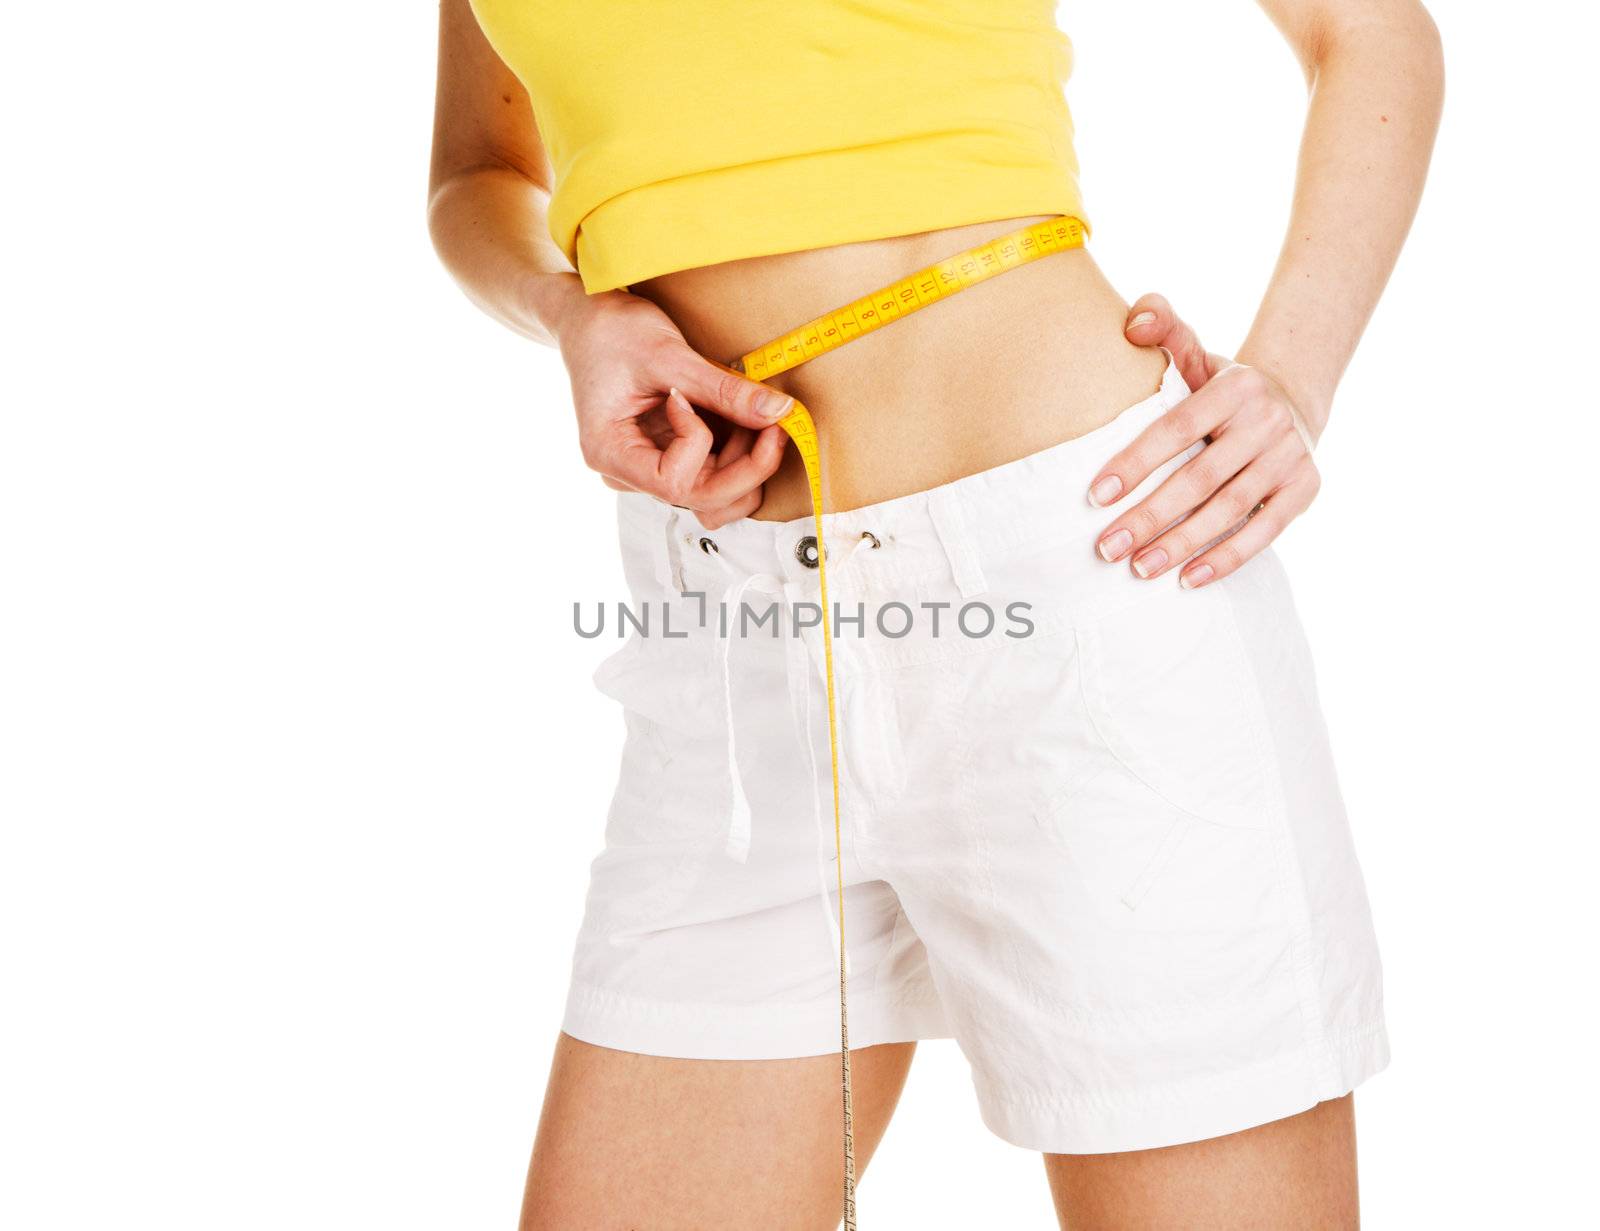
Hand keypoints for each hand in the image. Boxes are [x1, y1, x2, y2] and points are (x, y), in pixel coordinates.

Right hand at [555, 289, 792, 528]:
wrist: (590, 318)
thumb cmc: (611, 331)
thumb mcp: (668, 355)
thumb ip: (723, 390)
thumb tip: (779, 412)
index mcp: (609, 453)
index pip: (672, 482)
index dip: (700, 447)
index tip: (695, 400)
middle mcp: (627, 472)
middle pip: (700, 498)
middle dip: (746, 467)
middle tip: (773, 424)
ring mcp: (649, 467)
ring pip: (712, 496)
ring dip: (745, 466)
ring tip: (755, 420)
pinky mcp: (668, 456)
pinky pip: (711, 474)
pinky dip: (738, 455)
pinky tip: (744, 421)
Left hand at [1088, 293, 1322, 589]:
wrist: (1290, 400)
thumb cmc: (1219, 386)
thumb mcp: (1193, 351)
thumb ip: (1162, 326)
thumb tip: (1132, 324)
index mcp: (1234, 387)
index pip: (1176, 429)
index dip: (1135, 463)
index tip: (1094, 497)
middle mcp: (1267, 421)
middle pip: (1199, 478)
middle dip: (1149, 517)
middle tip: (1106, 548)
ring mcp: (1290, 457)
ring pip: (1228, 509)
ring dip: (1181, 544)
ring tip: (1138, 568)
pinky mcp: (1305, 489)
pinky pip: (1264, 531)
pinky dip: (1227, 558)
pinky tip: (1188, 579)